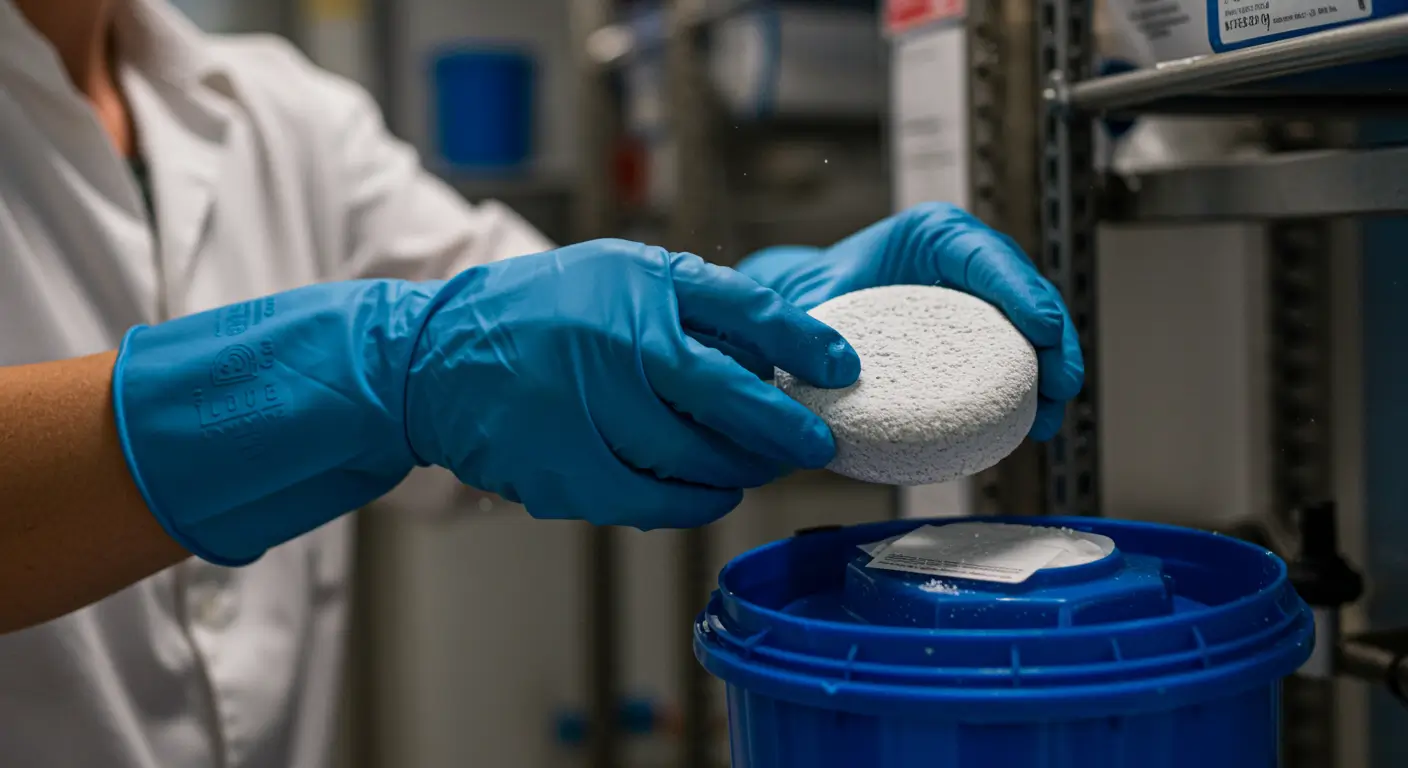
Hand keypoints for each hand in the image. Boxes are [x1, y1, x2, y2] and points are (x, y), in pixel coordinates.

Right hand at [114, 239, 858, 563]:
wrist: (429, 362)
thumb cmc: (534, 315)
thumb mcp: (611, 276)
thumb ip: (687, 304)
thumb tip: (773, 351)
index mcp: (636, 284)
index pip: (747, 309)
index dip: (806, 343)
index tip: (840, 366)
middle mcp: (617, 343)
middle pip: (735, 398)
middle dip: (790, 427)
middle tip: (816, 438)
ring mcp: (591, 412)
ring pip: (702, 459)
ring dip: (746, 467)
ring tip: (762, 463)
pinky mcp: (568, 472)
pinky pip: (660, 502)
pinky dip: (698, 501)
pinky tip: (714, 490)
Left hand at [735, 202, 1083, 441]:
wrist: (816, 305)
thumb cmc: (818, 294)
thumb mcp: (815, 300)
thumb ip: (813, 324)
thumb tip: (817, 367)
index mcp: (933, 236)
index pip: (988, 258)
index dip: (1022, 293)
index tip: (1043, 329)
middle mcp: (966, 258)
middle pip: (1027, 293)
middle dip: (1054, 339)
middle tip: (1062, 386)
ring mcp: (980, 294)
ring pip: (1032, 326)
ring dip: (1050, 370)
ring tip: (1051, 416)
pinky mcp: (983, 328)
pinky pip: (1017, 351)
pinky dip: (1030, 384)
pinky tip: (1036, 421)